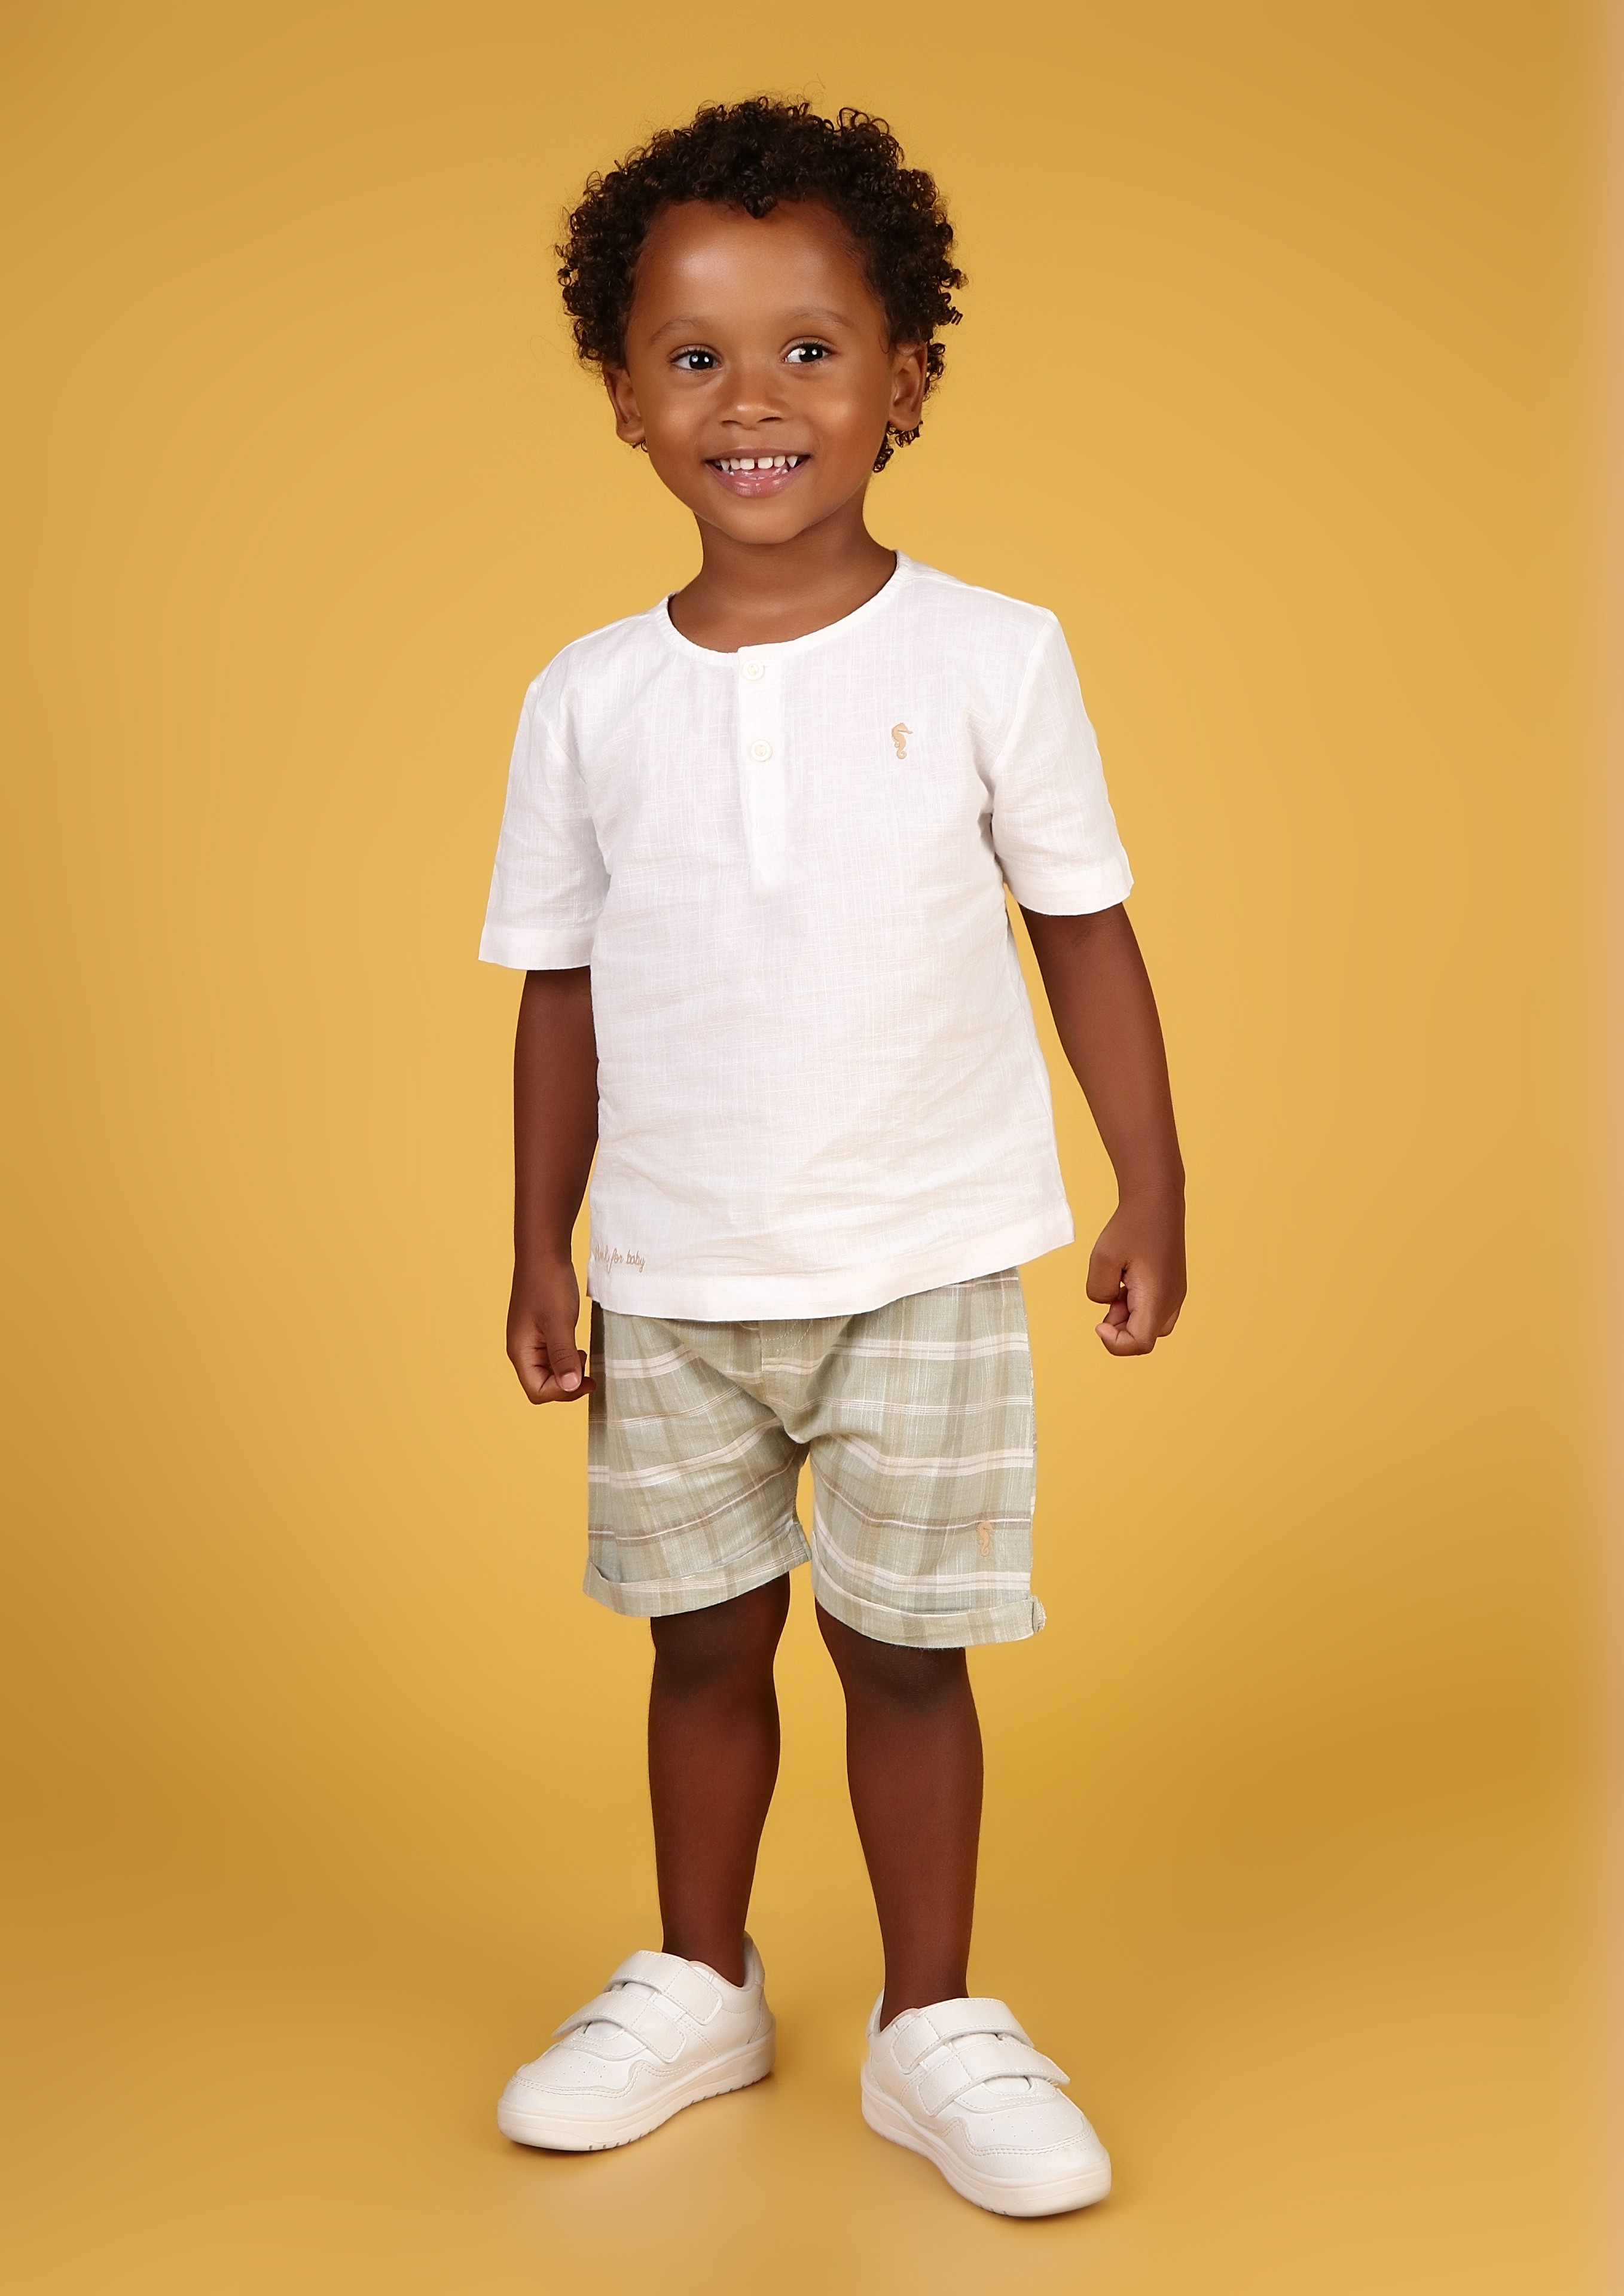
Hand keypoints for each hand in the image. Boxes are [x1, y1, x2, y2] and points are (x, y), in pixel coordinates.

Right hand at [507, 1255, 592, 1402]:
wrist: (544, 1253)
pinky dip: (567, 1359)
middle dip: (567, 1384)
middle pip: (542, 1386)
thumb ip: (563, 1356)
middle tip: (588, 1368)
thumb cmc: (548, 1284)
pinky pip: (552, 1358)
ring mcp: (530, 1342)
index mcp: (520, 1352)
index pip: (538, 1391)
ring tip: (583, 1355)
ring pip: (549, 1373)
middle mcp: (522, 1351)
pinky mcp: (540, 1333)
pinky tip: (578, 1348)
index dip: (563, 1393)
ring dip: (568, 1372)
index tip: (588, 1380)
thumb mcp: (559, 1322)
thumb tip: (571, 1387)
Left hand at [1086, 1195, 1185, 1355]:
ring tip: (1118, 1283)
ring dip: (1127, 1315)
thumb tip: (1108, 1303)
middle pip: (1145, 1338)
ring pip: (1149, 1325)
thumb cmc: (1131, 1226)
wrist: (1156, 1201)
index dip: (1114, 1342)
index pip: (1139, 1344)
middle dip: (1120, 1328)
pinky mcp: (1172, 1286)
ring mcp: (1175, 1294)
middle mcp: (1172, 1301)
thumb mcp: (1102, 1258)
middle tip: (1111, 1295)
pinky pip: (1153, 1309)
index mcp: (1158, 1298)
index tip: (1099, 1322)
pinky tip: (1127, 1278)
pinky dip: (1135, 1304)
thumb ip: (1097, 1290)